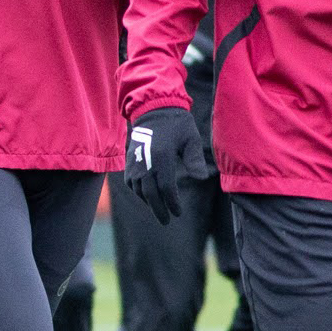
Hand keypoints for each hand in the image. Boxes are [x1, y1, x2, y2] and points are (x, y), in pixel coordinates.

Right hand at [123, 107, 200, 222]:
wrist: (153, 110)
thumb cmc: (177, 124)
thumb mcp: (191, 138)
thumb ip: (194, 159)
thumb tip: (201, 178)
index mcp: (162, 157)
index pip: (166, 187)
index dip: (172, 202)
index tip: (178, 212)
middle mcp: (146, 161)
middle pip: (151, 193)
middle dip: (159, 209)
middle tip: (167, 220)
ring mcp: (135, 161)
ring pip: (139, 189)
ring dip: (149, 202)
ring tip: (159, 209)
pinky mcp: (129, 160)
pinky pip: (131, 182)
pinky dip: (138, 192)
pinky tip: (147, 196)